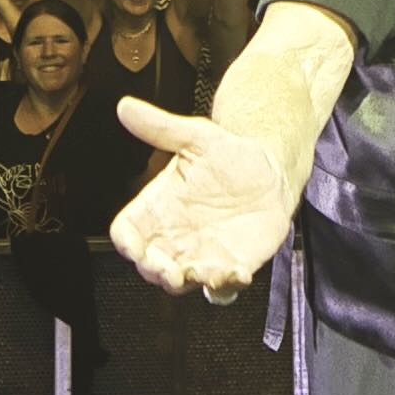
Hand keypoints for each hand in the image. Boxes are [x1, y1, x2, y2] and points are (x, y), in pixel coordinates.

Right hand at [105, 96, 303, 300]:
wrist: (269, 169)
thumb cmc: (227, 154)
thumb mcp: (195, 136)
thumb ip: (160, 127)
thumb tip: (125, 105)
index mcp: (156, 208)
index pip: (127, 232)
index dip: (126, 243)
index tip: (132, 246)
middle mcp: (173, 237)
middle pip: (149, 266)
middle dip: (155, 271)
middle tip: (169, 269)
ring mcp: (201, 255)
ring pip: (182, 283)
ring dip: (189, 283)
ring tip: (206, 273)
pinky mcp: (231, 266)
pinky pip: (222, 288)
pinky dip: (226, 288)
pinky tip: (237, 273)